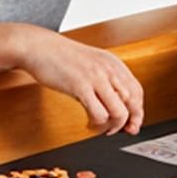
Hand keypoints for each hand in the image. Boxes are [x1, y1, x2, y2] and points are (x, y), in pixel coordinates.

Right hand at [19, 29, 144, 134]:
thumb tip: (117, 104)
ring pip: (119, 112)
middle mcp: (108, 69)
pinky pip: (99, 113)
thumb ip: (105, 80)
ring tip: (101, 127)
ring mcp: (95, 78)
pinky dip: (97, 124)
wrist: (39, 47)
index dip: (138, 112)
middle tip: (117, 130)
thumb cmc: (62, 57)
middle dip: (128, 122)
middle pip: (133, 103)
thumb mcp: (91, 64)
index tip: (132, 124)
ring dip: (112, 126)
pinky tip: (89, 122)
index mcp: (113, 64)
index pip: (137, 92)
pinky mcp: (80, 86)